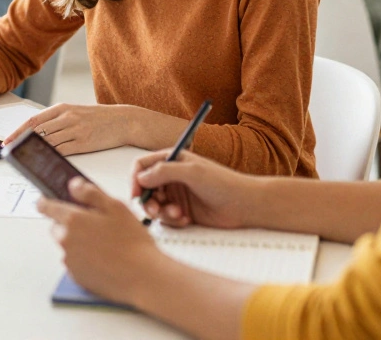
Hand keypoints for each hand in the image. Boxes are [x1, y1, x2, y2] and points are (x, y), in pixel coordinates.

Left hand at [4, 103, 128, 155]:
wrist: (123, 120)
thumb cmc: (99, 118)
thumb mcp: (76, 112)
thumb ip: (58, 120)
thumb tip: (38, 133)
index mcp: (62, 108)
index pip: (33, 120)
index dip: (18, 131)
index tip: (7, 140)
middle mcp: (67, 118)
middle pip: (37, 132)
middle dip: (22, 144)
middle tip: (11, 152)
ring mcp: (75, 130)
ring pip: (48, 142)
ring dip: (35, 152)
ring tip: (24, 159)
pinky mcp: (83, 143)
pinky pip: (62, 150)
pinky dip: (51, 156)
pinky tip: (43, 161)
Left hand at [37, 178, 161, 306]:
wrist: (143, 276)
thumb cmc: (133, 242)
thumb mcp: (116, 207)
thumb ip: (90, 193)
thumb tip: (73, 185)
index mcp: (74, 220)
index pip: (47, 207)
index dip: (45, 202)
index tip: (43, 201)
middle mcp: (66, 240)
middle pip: (57, 227)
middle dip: (69, 224)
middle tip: (93, 226)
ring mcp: (70, 260)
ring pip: (67, 245)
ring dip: (77, 242)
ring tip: (104, 245)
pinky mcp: (76, 276)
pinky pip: (74, 262)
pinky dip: (83, 259)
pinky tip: (103, 259)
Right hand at [132, 149, 254, 228]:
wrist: (246, 205)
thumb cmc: (223, 183)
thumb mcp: (192, 172)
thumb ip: (164, 171)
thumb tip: (140, 178)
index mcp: (171, 160)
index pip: (142, 166)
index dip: (135, 180)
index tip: (135, 195)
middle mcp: (171, 176)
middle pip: (144, 188)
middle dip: (147, 200)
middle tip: (155, 210)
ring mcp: (176, 194)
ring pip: (154, 205)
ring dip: (162, 212)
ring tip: (178, 215)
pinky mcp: (182, 211)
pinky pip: (165, 218)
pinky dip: (172, 220)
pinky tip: (186, 219)